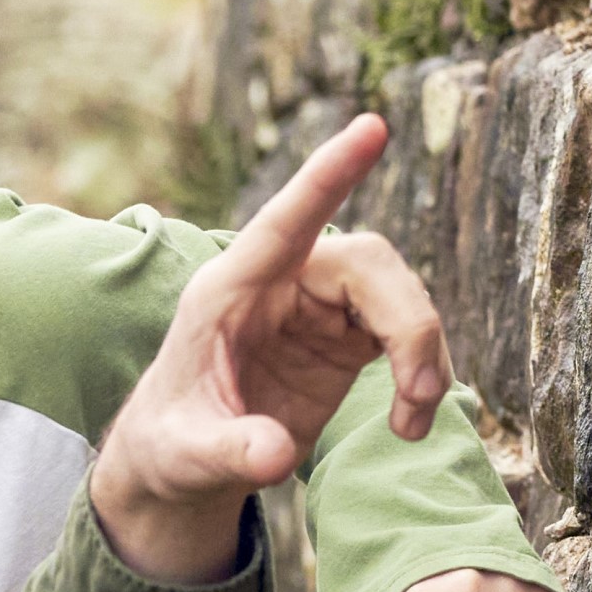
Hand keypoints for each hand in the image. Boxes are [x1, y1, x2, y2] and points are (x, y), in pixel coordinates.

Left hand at [89, 112, 451, 583]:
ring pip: (396, 293)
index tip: (372, 128)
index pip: (285, 221)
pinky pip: (404, 330)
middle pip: (367, 263)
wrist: (181, 463)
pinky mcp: (344, 336)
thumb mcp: (184, 455)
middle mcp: (279, 283)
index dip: (327, 175)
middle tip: (420, 394)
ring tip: (412, 426)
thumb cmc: (169, 446)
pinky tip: (408, 423)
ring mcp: (316, 306)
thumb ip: (227, 452)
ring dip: (422, 352)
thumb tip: (274, 457)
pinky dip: (422, 372)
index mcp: (229, 289)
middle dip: (408, 321)